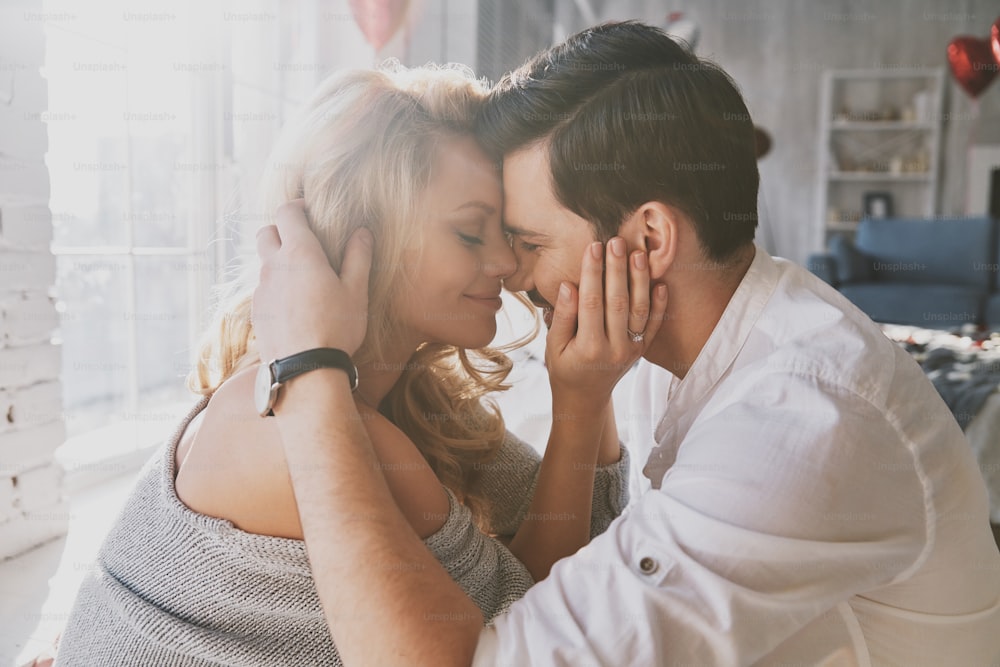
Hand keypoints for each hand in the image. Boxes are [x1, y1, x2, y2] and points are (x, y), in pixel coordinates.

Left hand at [253, 200, 372, 359]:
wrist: (306, 370)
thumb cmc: (337, 327)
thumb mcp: (356, 291)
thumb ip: (358, 257)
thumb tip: (362, 232)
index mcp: (299, 253)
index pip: (286, 213)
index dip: (297, 207)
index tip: (310, 211)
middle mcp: (273, 266)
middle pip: (265, 233)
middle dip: (281, 230)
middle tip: (303, 242)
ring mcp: (261, 290)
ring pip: (263, 263)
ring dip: (278, 261)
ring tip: (302, 278)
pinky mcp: (256, 312)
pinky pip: (263, 289)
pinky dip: (275, 288)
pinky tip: (294, 306)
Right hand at [545, 237, 667, 407]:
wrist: (585, 397)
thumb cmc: (564, 367)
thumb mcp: (553, 345)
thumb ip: (562, 316)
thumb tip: (569, 285)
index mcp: (588, 347)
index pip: (591, 302)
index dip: (592, 273)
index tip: (593, 247)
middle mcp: (614, 349)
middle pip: (618, 302)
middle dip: (617, 269)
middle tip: (616, 241)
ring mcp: (632, 350)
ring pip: (639, 310)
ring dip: (640, 280)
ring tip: (638, 253)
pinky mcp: (642, 350)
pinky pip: (654, 325)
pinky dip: (660, 305)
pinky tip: (661, 283)